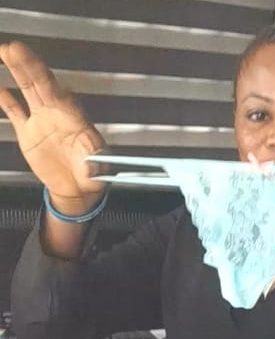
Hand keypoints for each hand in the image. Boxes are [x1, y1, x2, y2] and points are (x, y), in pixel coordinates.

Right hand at [0, 41, 107, 208]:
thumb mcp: (99, 170)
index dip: (47, 80)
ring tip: (5, 52)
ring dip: (17, 71)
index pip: (60, 94)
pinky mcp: (28, 133)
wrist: (78, 189)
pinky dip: (5, 99)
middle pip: (42, 84)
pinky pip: (15, 111)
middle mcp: (57, 114)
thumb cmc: (93, 176)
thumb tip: (92, 164)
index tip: (38, 66)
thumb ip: (95, 162)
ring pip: (27, 90)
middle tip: (16, 48)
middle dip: (29, 65)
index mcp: (75, 119)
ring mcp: (41, 121)